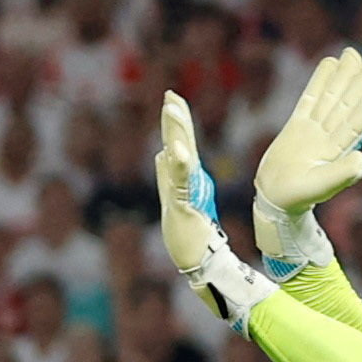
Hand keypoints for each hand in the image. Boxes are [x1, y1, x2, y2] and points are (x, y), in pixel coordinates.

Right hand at [154, 93, 274, 325]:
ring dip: (174, 134)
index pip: (180, 144)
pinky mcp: (181, 209)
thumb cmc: (196, 236)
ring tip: (171, 111)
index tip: (173, 98)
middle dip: (173, 121)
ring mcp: (177, 196)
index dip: (176, 122)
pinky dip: (178, 167)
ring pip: (176, 159)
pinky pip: (180, 184)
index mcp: (184, 180)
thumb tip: (163, 153)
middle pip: (176, 145)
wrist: (198, 264)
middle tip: (170, 96)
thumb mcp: (188, 200)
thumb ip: (176, 177)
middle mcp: (177, 185)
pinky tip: (176, 150)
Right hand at [253, 49, 361, 268]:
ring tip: (350, 54)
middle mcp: (330, 136)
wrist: (275, 199)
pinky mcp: (297, 126)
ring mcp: (314, 129)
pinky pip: (310, 98)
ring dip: (342, 77)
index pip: (358, 122)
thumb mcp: (320, 187)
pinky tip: (328, 63)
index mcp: (339, 149)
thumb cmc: (297, 197)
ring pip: (331, 97)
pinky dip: (319, 81)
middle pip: (347, 104)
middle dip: (357, 83)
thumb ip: (341, 175)